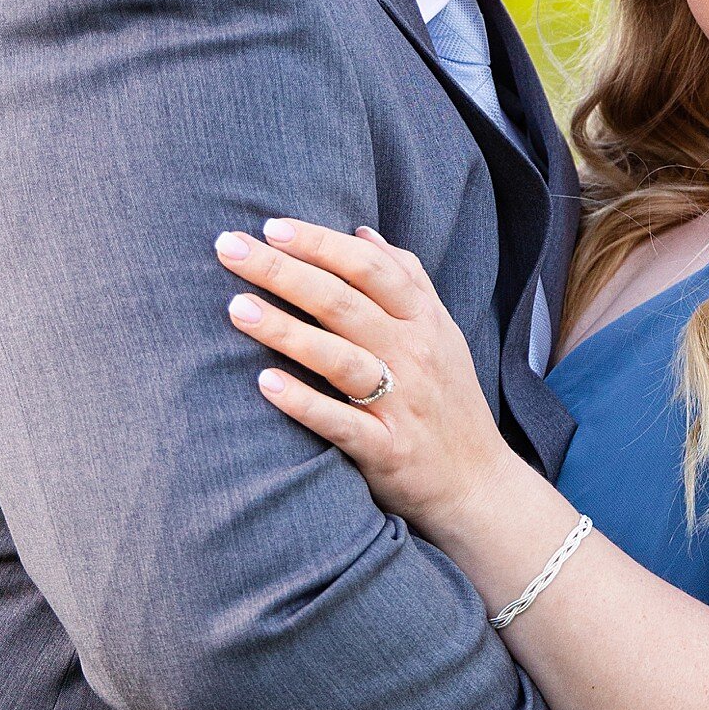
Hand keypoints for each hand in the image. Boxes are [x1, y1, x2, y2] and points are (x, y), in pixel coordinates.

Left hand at [215, 218, 508, 540]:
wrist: (478, 483)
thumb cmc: (449, 401)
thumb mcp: (442, 332)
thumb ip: (408, 280)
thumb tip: (363, 232)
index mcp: (424, 320)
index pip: (370, 267)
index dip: (320, 243)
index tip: (272, 226)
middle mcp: (414, 354)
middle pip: (344, 302)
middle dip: (284, 271)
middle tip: (229, 249)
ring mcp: (402, 402)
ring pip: (339, 358)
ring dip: (285, 330)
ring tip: (236, 308)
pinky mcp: (387, 449)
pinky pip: (341, 423)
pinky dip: (304, 402)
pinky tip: (264, 384)